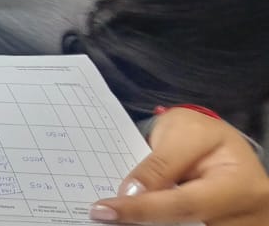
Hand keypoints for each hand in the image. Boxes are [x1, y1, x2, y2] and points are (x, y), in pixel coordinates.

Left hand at [91, 108, 268, 224]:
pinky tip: (141, 218)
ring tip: (121, 215)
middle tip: (107, 216)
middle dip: (144, 222)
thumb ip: (159, 164)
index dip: (141, 209)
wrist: (219, 146)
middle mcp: (247, 213)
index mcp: (242, 184)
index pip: (184, 204)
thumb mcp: (182, 133)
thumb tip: (131, 194)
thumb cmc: (202, 135)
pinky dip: (161, 224)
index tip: (103, 210)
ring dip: (151, 225)